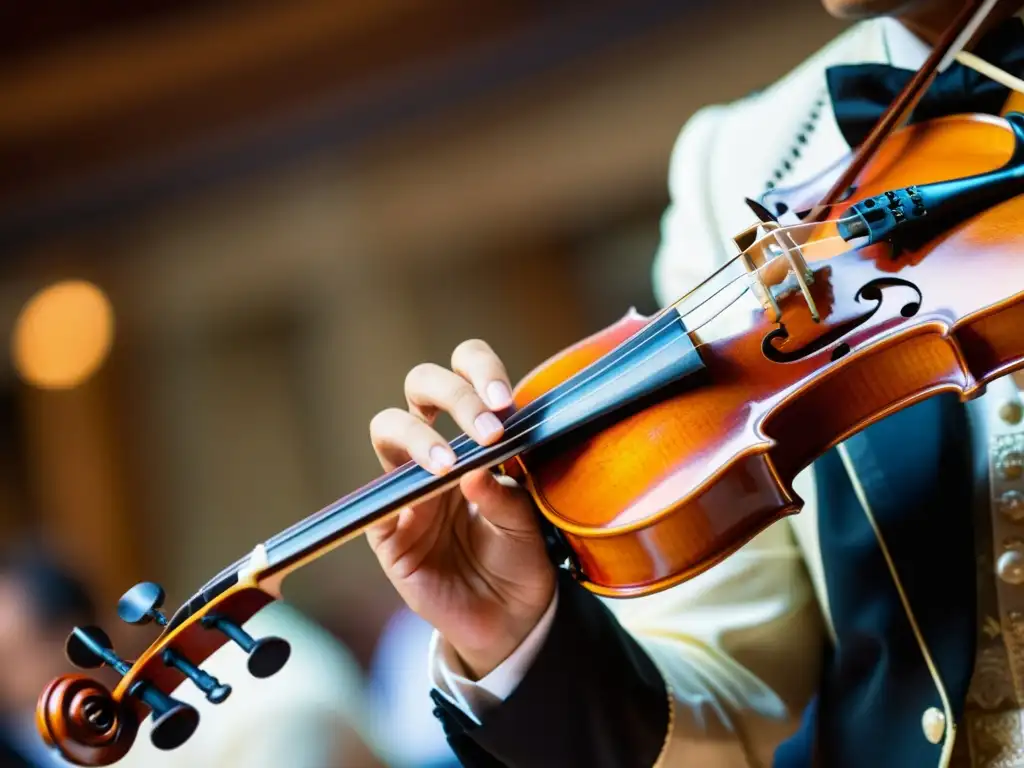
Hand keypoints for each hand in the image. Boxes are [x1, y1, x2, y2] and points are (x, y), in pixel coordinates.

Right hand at [367, 339, 555, 678]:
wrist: (509, 619)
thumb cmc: (521, 558)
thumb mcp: (528, 524)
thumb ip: (507, 495)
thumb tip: (478, 470)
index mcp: (476, 436)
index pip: (466, 375)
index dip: (479, 371)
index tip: (505, 400)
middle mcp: (439, 449)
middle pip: (421, 385)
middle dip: (452, 393)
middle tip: (487, 430)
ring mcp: (408, 485)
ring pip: (388, 427)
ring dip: (419, 437)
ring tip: (449, 467)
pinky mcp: (387, 531)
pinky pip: (374, 503)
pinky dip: (394, 497)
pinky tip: (421, 505)